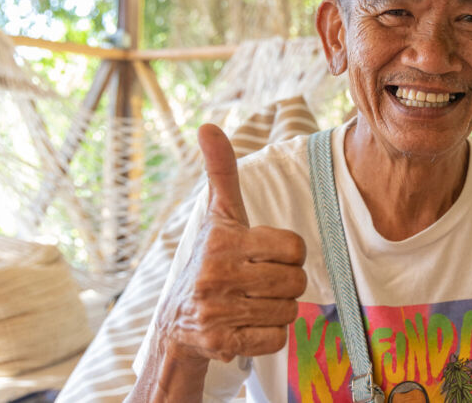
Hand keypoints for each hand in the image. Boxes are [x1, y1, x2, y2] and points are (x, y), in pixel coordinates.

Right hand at [158, 123, 306, 362]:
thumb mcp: (218, 216)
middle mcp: (217, 275)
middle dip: (286, 284)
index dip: (289, 254)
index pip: (295, 248)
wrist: (175, 321)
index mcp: (224, 240)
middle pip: (295, 281)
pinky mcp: (220, 343)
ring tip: (251, 303)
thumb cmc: (210, 259)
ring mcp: (216, 312)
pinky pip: (276, 340)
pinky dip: (268, 335)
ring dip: (277, 310)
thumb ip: (221, 172)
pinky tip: (246, 325)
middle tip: (261, 283)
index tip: (267, 256)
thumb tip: (208, 126)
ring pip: (288, 312)